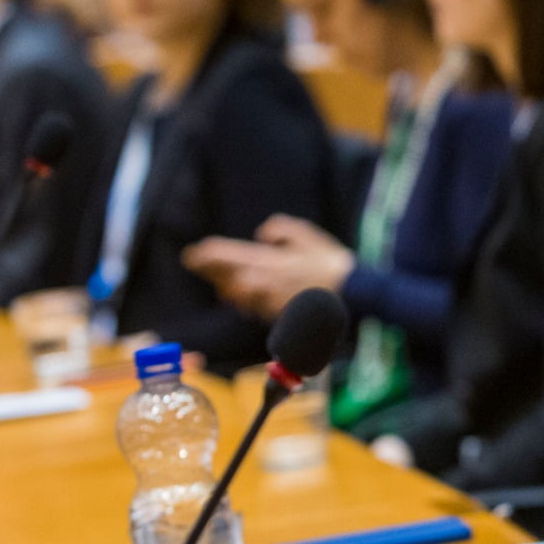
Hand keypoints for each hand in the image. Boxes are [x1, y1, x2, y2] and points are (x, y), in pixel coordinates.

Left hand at [183, 215, 352, 317]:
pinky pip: (253, 307)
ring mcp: (269, 301)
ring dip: (225, 286)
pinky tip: (243, 295)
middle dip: (208, 270)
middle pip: (225, 277)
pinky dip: (245, 300)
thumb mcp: (308, 236)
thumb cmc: (331, 263)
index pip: (227, 256)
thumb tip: (261, 234)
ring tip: (218, 280)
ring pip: (236, 295)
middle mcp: (264, 282)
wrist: (351, 294)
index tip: (193, 253)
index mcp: (268, 260)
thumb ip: (282, 229)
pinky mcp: (276, 314)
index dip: (207, 254)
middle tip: (195, 263)